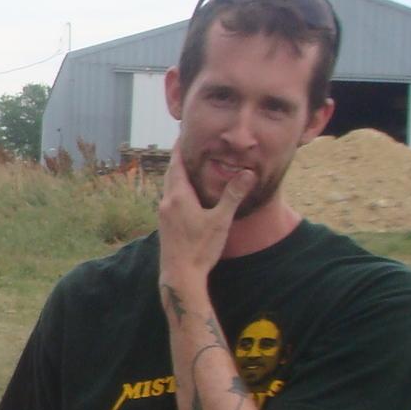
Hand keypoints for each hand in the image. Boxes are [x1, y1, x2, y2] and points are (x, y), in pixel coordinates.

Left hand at [158, 148, 251, 284]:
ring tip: (189, 166)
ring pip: (169, 187)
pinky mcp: (165, 225)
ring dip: (178, 175)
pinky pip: (170, 199)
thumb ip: (233, 195)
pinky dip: (177, 189)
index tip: (183, 134)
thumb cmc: (200, 248)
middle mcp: (166, 202)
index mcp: (178, 197)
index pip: (176, 165)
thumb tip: (248, 173)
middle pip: (171, 174)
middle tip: (188, 145)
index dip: (180, 148)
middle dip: (179, 159)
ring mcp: (163, 214)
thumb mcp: (221, 220)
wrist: (180, 275)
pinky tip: (186, 194)